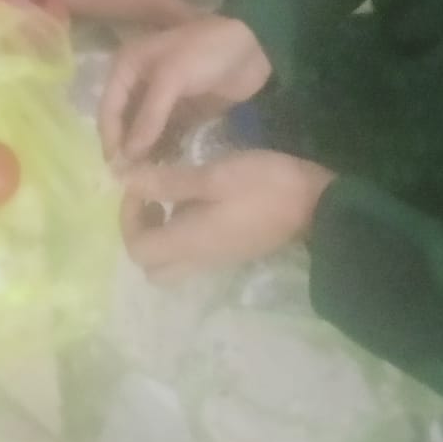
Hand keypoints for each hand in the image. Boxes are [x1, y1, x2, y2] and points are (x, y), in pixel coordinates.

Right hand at [98, 15, 271, 167]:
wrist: (252, 46)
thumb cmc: (205, 53)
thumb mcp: (172, 78)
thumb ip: (149, 116)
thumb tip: (128, 154)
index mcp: (127, 66)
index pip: (109, 107)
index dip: (110, 137)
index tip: (115, 168)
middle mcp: (139, 83)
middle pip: (124, 121)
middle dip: (126, 147)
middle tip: (131, 179)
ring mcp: (162, 99)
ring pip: (144, 131)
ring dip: (144, 152)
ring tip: (147, 179)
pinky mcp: (183, 112)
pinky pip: (166, 135)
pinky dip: (164, 150)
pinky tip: (165, 170)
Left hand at [118, 151, 335, 281]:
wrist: (318, 206)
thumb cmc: (264, 187)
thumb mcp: (214, 176)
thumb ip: (168, 182)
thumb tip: (123, 180)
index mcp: (190, 243)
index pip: (137, 250)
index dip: (127, 217)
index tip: (140, 185)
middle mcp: (199, 259)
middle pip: (152, 265)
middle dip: (141, 231)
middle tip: (150, 197)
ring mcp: (217, 257)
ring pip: (173, 259)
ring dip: (162, 230)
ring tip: (170, 193)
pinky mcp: (232, 249)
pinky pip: (193, 249)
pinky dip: (181, 228)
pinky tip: (194, 196)